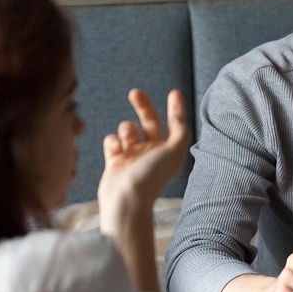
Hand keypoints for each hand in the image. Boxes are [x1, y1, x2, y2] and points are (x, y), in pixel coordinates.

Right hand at [98, 89, 189, 227]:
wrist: (126, 199)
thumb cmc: (152, 175)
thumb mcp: (174, 151)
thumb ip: (180, 131)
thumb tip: (179, 117)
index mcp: (169, 151)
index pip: (174, 125)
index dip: (176, 109)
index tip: (174, 92)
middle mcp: (152, 153)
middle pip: (149, 121)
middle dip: (143, 106)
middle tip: (135, 93)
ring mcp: (133, 156)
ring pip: (127, 128)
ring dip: (126, 129)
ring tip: (127, 140)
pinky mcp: (115, 161)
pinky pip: (112, 140)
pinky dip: (113, 141)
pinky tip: (115, 150)